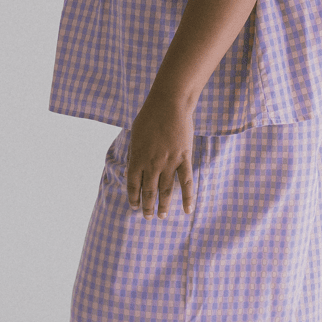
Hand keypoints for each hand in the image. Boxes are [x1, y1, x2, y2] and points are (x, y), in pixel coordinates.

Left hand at [126, 93, 195, 218]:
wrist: (169, 105)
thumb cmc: (149, 117)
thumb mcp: (135, 135)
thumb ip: (135, 153)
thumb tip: (134, 167)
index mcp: (137, 158)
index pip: (133, 185)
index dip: (133, 198)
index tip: (134, 207)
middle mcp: (152, 164)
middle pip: (149, 191)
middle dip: (147, 206)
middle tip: (148, 217)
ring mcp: (169, 163)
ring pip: (166, 190)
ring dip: (163, 205)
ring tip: (162, 216)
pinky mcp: (184, 158)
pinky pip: (186, 182)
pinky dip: (187, 198)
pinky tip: (187, 210)